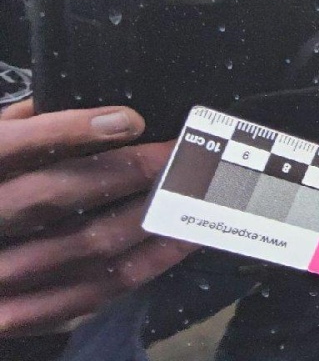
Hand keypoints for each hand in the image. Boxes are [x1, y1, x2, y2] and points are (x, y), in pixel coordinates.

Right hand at [0, 101, 195, 336]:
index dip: (71, 131)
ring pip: (87, 245)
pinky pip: (93, 293)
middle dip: (129, 170)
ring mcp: (1, 275)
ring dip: (149, 217)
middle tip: (181, 153)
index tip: (130, 120)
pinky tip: (180, 241)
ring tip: (195, 194)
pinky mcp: (19, 314)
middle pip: (60, 195)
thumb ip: (23, 126)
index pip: (13, 146)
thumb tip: (93, 108)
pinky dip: (144, 264)